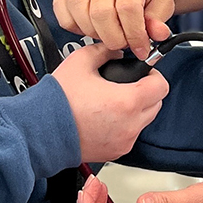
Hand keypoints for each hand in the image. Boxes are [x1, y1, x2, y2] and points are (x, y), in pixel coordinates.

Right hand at [50, 42, 168, 163]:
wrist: (41, 130)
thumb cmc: (58, 100)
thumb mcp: (81, 61)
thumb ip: (104, 50)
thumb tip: (116, 51)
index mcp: (127, 101)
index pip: (161, 86)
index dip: (153, 74)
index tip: (142, 72)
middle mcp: (130, 125)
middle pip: (156, 104)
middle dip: (146, 92)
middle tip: (127, 84)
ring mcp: (123, 141)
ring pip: (144, 121)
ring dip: (136, 109)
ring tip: (112, 100)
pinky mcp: (115, 152)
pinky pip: (130, 134)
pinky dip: (124, 125)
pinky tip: (105, 116)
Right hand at [51, 0, 173, 58]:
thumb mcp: (165, 5)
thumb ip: (159, 20)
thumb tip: (157, 34)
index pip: (128, 8)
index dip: (134, 34)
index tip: (142, 49)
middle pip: (100, 12)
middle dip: (114, 38)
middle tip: (125, 45)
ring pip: (78, 8)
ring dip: (93, 32)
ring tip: (109, 38)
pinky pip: (62, 5)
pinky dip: (70, 23)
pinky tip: (87, 31)